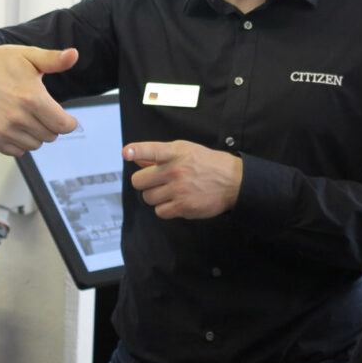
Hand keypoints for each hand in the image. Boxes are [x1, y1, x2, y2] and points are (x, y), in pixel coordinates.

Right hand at [0, 39, 79, 156]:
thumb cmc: (1, 62)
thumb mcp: (30, 55)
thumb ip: (54, 59)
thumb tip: (73, 55)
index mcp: (31, 98)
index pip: (63, 125)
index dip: (70, 123)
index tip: (68, 119)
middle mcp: (16, 117)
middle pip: (50, 136)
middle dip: (52, 125)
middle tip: (43, 111)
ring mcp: (2, 130)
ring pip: (35, 145)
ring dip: (37, 134)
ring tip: (29, 117)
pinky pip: (16, 151)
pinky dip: (21, 142)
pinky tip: (17, 126)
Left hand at [125, 140, 243, 219]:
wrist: (234, 181)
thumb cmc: (209, 164)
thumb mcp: (187, 150)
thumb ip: (160, 156)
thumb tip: (137, 159)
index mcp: (176, 152)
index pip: (152, 150)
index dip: (138, 151)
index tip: (127, 152)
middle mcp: (176, 170)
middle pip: (139, 181)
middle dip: (145, 182)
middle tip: (157, 182)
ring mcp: (179, 189)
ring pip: (148, 198)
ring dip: (156, 196)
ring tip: (171, 191)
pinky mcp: (183, 206)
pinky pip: (160, 212)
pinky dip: (165, 209)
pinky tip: (177, 201)